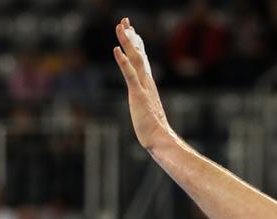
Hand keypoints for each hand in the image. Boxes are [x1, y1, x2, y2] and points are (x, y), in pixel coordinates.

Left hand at [112, 17, 173, 153]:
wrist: (160, 139)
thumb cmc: (154, 130)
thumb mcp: (147, 113)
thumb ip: (146, 106)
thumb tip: (147, 110)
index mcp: (148, 84)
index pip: (141, 60)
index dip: (137, 45)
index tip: (132, 32)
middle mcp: (147, 81)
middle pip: (138, 54)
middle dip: (131, 36)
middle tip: (125, 21)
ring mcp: (143, 87)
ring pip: (134, 59)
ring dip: (127, 42)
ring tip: (120, 26)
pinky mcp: (138, 94)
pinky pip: (129, 74)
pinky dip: (123, 61)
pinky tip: (116, 50)